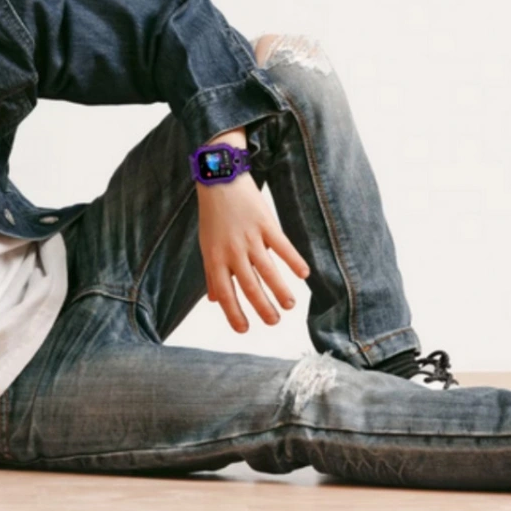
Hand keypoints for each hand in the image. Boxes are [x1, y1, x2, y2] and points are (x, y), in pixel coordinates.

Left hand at [197, 171, 309, 332]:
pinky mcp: (266, 224)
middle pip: (250, 286)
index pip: (225, 292)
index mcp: (215, 257)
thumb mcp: (207, 245)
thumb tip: (214, 301)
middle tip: (274, 322)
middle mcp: (232, 251)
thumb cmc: (213, 216)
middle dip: (263, 308)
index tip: (244, 329)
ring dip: (280, 290)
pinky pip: (282, 246)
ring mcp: (250, 237)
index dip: (234, 313)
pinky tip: (303, 274)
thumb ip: (212, 274)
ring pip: (268, 270)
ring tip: (290, 305)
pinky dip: (294, 260)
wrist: (220, 180)